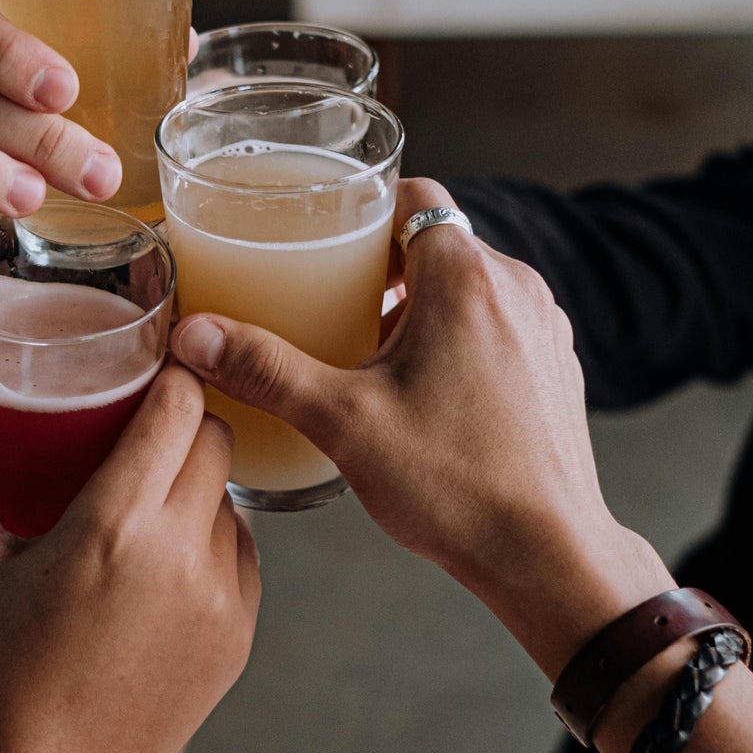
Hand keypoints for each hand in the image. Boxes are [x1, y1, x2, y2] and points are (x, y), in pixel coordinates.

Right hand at [0, 365, 259, 752]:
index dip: (165, 376)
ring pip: (229, 497)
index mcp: (116, 527)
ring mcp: (223, 600)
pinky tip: (155, 563)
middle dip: (177, 424)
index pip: (178, 405)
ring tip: (136, 502)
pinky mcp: (240, 636)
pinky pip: (238, 554)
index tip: (139, 371)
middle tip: (130, 427)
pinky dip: (205, 542)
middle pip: (212, 440)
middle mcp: (184, 557)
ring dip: (192, 485)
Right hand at [170, 178, 665, 676]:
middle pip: (440, 241)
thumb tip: (196, 336)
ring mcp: (543, 328)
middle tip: (331, 301)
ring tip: (371, 350)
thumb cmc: (456, 486)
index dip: (364, 212)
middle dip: (384, 266)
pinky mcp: (555, 367)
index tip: (325, 241)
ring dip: (423, 304)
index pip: (413, 198)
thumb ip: (266, 369)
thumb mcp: (343, 421)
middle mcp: (516, 289)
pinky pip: (499, 324)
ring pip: (471, 285)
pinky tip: (423, 390)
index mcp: (466, 279)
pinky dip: (460, 337)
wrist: (546, 554)